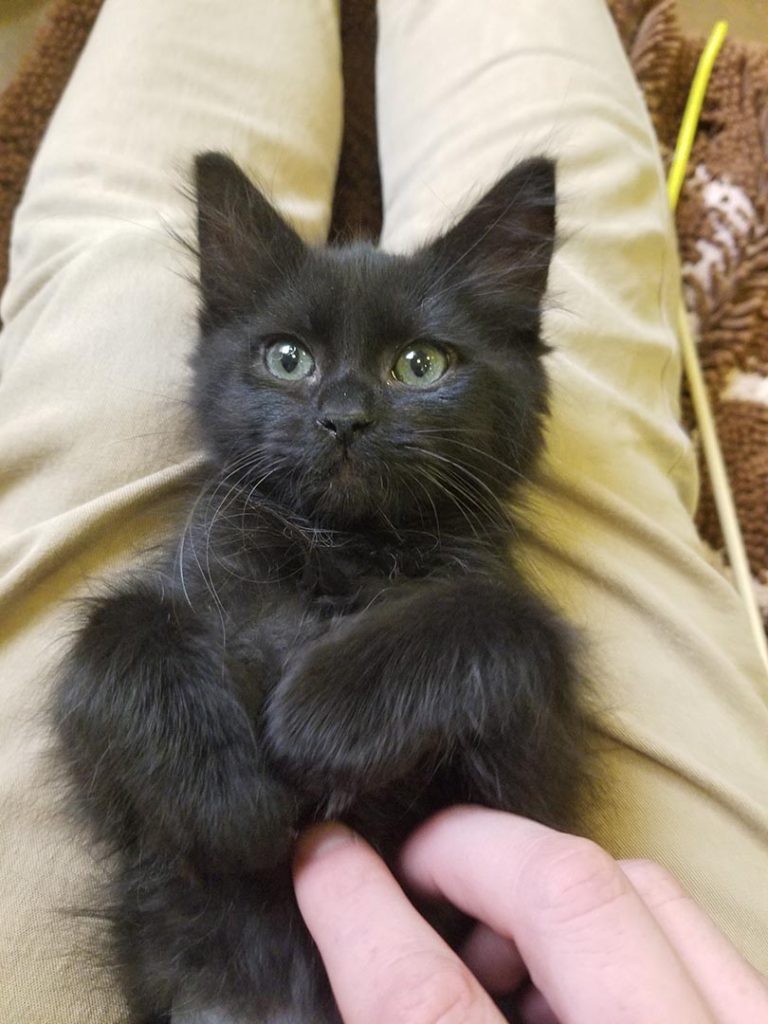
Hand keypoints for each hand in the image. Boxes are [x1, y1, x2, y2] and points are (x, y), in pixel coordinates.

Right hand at [293, 806, 767, 1022]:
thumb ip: (407, 1016)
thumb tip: (351, 929)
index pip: (428, 1005)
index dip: (358, 911)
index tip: (321, 853)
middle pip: (566, 892)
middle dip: (466, 850)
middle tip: (411, 865)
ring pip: (640, 884)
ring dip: (544, 883)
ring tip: (491, 940)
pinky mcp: (766, 1022)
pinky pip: (688, 923)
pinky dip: (614, 914)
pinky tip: (567, 971)